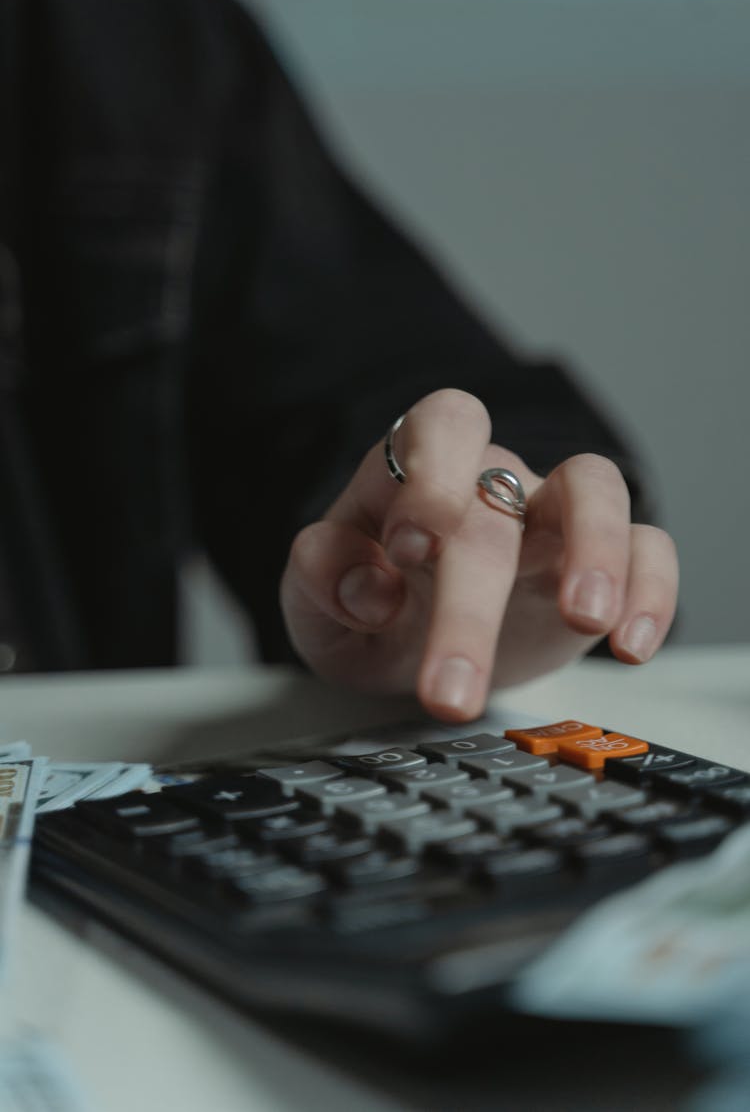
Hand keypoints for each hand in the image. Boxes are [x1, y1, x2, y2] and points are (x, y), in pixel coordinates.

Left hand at [280, 389, 678, 720]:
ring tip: (586, 620)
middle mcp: (488, 482)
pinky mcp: (602, 564)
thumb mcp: (315, 604)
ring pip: (595, 488)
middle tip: (451, 689)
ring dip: (595, 550)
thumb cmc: (371, 610)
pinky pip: (648, 547)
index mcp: (414, 471)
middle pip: (495, 504)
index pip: (438, 427)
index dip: (430, 476)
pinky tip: (631, 646)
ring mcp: (550, 517)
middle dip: (471, 603)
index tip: (409, 550)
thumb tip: (366, 587)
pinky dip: (650, 590)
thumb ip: (321, 577)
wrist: (416, 652)